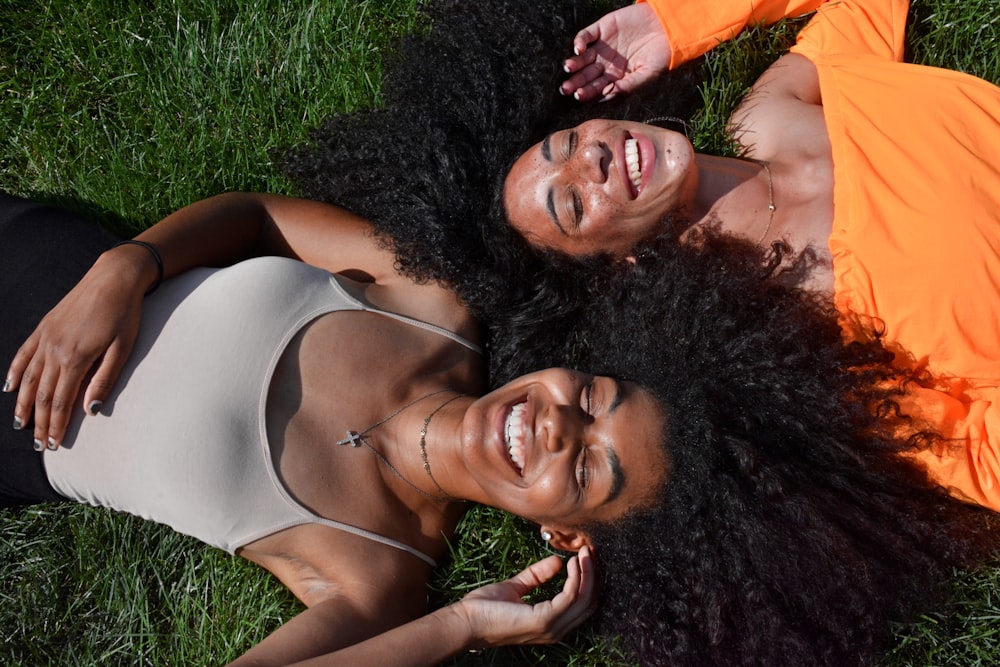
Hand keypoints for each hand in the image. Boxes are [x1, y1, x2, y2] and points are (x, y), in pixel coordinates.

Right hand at [5, 250, 145, 448]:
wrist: (114, 278)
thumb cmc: (125, 315)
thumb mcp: (122, 349)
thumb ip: (105, 379)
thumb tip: (91, 410)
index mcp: (75, 359)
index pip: (61, 402)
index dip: (56, 425)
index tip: (54, 445)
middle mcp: (54, 350)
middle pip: (41, 395)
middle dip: (39, 422)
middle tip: (39, 445)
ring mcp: (46, 338)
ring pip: (27, 378)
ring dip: (23, 404)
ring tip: (20, 425)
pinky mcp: (44, 327)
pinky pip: (23, 355)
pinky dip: (14, 372)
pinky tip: (8, 388)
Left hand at [457, 546, 597, 648]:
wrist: (465, 621)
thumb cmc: (484, 608)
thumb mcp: (516, 587)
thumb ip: (537, 576)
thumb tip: (557, 561)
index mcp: (551, 624)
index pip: (582, 605)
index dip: (589, 580)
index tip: (586, 556)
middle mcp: (556, 630)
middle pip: (590, 603)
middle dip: (594, 575)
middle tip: (591, 551)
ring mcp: (551, 628)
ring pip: (584, 600)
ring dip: (588, 573)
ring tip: (586, 552)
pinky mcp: (543, 620)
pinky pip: (570, 597)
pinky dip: (575, 578)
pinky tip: (572, 563)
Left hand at [560, 4, 670, 102]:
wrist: (668, 27)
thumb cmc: (661, 55)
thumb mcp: (648, 73)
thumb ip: (630, 84)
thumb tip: (610, 94)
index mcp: (615, 78)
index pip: (596, 88)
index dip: (587, 92)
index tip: (579, 96)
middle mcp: (606, 64)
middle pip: (586, 75)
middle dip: (575, 82)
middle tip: (566, 88)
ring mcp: (602, 47)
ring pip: (582, 58)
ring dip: (574, 63)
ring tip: (569, 68)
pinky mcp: (602, 29)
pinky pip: (586, 36)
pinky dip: (580, 41)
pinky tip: (578, 49)